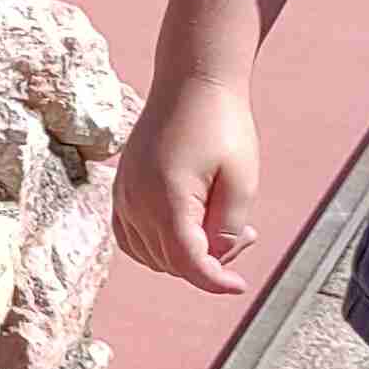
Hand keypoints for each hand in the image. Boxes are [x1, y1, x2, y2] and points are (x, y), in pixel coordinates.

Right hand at [114, 73, 267, 293]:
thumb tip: (213, 260)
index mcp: (166, 198)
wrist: (191, 81)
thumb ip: (227, 229)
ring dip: (185, 255)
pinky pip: (132, 237)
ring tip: (221, 226)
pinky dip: (158, 245)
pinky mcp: (122, 188)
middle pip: (171, 262)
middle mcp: (136, 200)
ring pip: (150, 255)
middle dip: (210, 261)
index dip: (215, 282)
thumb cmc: (221, 125)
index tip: (239, 287)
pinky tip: (188, 228)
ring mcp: (124, 195)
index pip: (187, 263)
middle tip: (246, 232)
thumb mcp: (240, 180)